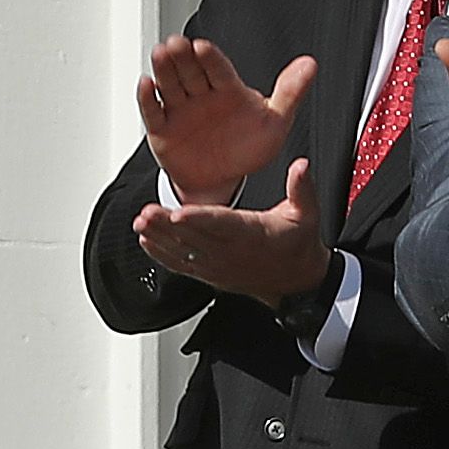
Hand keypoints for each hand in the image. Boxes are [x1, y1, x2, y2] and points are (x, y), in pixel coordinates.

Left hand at [131, 159, 330, 306]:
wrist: (296, 283)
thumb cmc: (298, 244)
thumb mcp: (307, 214)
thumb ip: (302, 189)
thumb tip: (301, 166)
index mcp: (253, 234)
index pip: (222, 224)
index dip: (199, 219)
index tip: (178, 212)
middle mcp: (231, 252)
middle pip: (195, 237)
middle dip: (167, 225)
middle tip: (146, 213)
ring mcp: (218, 265)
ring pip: (184, 251)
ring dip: (160, 238)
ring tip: (140, 224)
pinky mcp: (210, 274)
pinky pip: (182, 266)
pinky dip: (162, 255)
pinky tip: (146, 243)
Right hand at [137, 38, 316, 201]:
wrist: (222, 181)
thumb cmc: (247, 149)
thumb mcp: (275, 123)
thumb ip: (290, 93)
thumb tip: (310, 65)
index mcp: (228, 88)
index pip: (218, 69)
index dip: (210, 59)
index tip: (203, 47)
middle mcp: (201, 94)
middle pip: (190, 71)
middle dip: (182, 57)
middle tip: (176, 44)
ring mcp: (180, 110)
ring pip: (169, 85)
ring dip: (163, 69)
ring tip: (160, 54)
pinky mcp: (162, 129)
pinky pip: (152, 112)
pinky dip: (147, 99)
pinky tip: (146, 84)